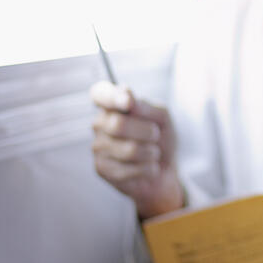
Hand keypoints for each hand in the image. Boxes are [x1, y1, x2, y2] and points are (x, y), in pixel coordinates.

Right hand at [91, 81, 183, 218]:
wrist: (165, 168)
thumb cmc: (161, 138)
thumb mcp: (163, 118)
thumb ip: (147, 107)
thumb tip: (128, 99)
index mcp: (113, 105)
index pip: (100, 93)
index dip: (111, 97)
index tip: (129, 102)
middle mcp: (100, 123)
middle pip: (118, 124)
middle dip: (147, 132)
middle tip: (156, 135)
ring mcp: (98, 146)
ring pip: (128, 149)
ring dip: (151, 152)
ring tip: (153, 153)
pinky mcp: (101, 168)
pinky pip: (128, 169)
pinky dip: (148, 168)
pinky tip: (149, 167)